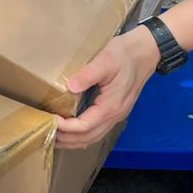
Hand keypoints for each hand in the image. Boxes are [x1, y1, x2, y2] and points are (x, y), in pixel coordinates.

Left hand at [54, 26, 159, 149]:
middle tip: (46, 133)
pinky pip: (98, 130)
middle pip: (88, 137)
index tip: (49, 120)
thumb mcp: (105, 60)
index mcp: (111, 106)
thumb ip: (88, 74)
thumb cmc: (125, 54)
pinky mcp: (116, 110)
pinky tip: (72, 131)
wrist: (146, 51)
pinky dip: (83, 135)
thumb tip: (70, 87)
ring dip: (74, 140)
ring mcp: (117, 115)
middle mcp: (115, 115)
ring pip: (93, 137)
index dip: (66, 127)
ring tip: (55, 137)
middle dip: (67, 139)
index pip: (85, 126)